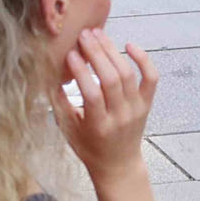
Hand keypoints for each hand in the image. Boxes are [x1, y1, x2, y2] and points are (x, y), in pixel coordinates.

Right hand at [47, 28, 155, 187]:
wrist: (119, 165)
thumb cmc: (89, 148)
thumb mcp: (68, 129)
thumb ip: (59, 102)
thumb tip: (49, 73)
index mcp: (99, 126)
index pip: (92, 94)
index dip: (81, 71)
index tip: (70, 53)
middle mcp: (121, 117)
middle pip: (111, 79)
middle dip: (97, 53)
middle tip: (83, 35)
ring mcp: (136, 109)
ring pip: (127, 74)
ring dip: (112, 51)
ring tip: (97, 34)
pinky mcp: (146, 104)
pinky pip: (150, 78)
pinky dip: (143, 59)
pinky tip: (129, 45)